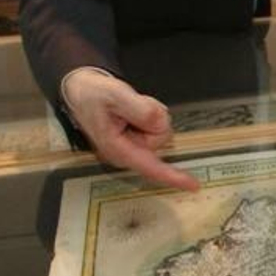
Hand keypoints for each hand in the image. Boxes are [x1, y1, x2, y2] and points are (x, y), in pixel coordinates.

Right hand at [60, 69, 199, 190]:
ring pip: (161, 128)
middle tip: (130, 104)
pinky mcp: (137, 138)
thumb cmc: (93, 95)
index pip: (150, 167)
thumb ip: (138, 109)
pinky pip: (156, 123)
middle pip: (161, 136)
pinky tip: (132, 108)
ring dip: (150, 112)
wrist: (81, 89)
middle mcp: (128, 153)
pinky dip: (150, 111)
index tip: (194, 186)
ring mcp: (133, 146)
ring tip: (127, 105)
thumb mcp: (114, 95)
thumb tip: (158, 123)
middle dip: (153, 116)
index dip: (173, 176)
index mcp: (118, 150)